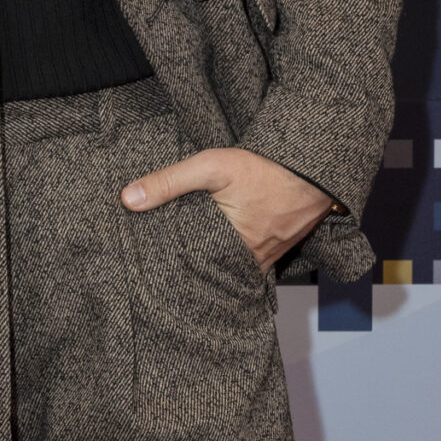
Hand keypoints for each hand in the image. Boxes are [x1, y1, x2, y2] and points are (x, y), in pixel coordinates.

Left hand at [121, 146, 336, 272]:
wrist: (311, 167)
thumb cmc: (265, 168)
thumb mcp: (211, 167)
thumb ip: (169, 182)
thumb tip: (128, 199)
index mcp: (231, 247)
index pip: (191, 270)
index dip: (171, 271)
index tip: (150, 270)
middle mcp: (251, 260)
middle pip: (212, 273)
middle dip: (190, 273)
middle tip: (162, 272)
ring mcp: (267, 258)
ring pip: (231, 270)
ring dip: (212, 266)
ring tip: (185, 265)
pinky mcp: (277, 250)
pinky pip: (250, 263)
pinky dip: (233, 259)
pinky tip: (218, 253)